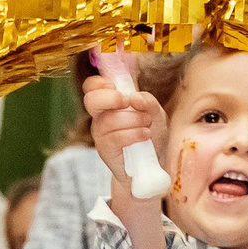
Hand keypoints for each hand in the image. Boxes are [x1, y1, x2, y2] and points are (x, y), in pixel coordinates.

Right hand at [80, 73, 168, 206]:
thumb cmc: (152, 137)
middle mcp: (101, 117)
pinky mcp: (105, 150)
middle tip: (126, 102)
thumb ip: (148, 102)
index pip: (92, 87)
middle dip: (110, 98)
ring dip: (133, 120)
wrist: (153, 165)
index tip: (117, 87)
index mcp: (110, 104)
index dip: (100, 83)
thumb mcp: (156, 115)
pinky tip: (145, 136)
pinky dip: (134, 134)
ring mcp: (101, 134)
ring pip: (109, 120)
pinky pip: (115, 138)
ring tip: (147, 125)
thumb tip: (133, 98)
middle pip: (91, 100)